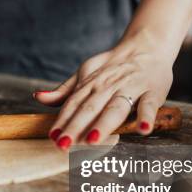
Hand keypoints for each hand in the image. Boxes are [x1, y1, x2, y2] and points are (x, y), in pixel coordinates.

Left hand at [34, 30, 173, 148]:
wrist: (147, 45)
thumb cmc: (114, 65)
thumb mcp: (85, 72)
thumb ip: (65, 90)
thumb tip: (38, 98)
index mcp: (91, 84)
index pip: (73, 104)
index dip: (62, 121)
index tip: (52, 137)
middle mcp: (108, 86)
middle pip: (90, 108)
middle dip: (76, 127)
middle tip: (64, 145)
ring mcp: (131, 88)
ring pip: (115, 108)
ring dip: (104, 124)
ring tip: (92, 140)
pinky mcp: (153, 91)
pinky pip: (149, 105)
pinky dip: (146, 116)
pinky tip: (143, 129)